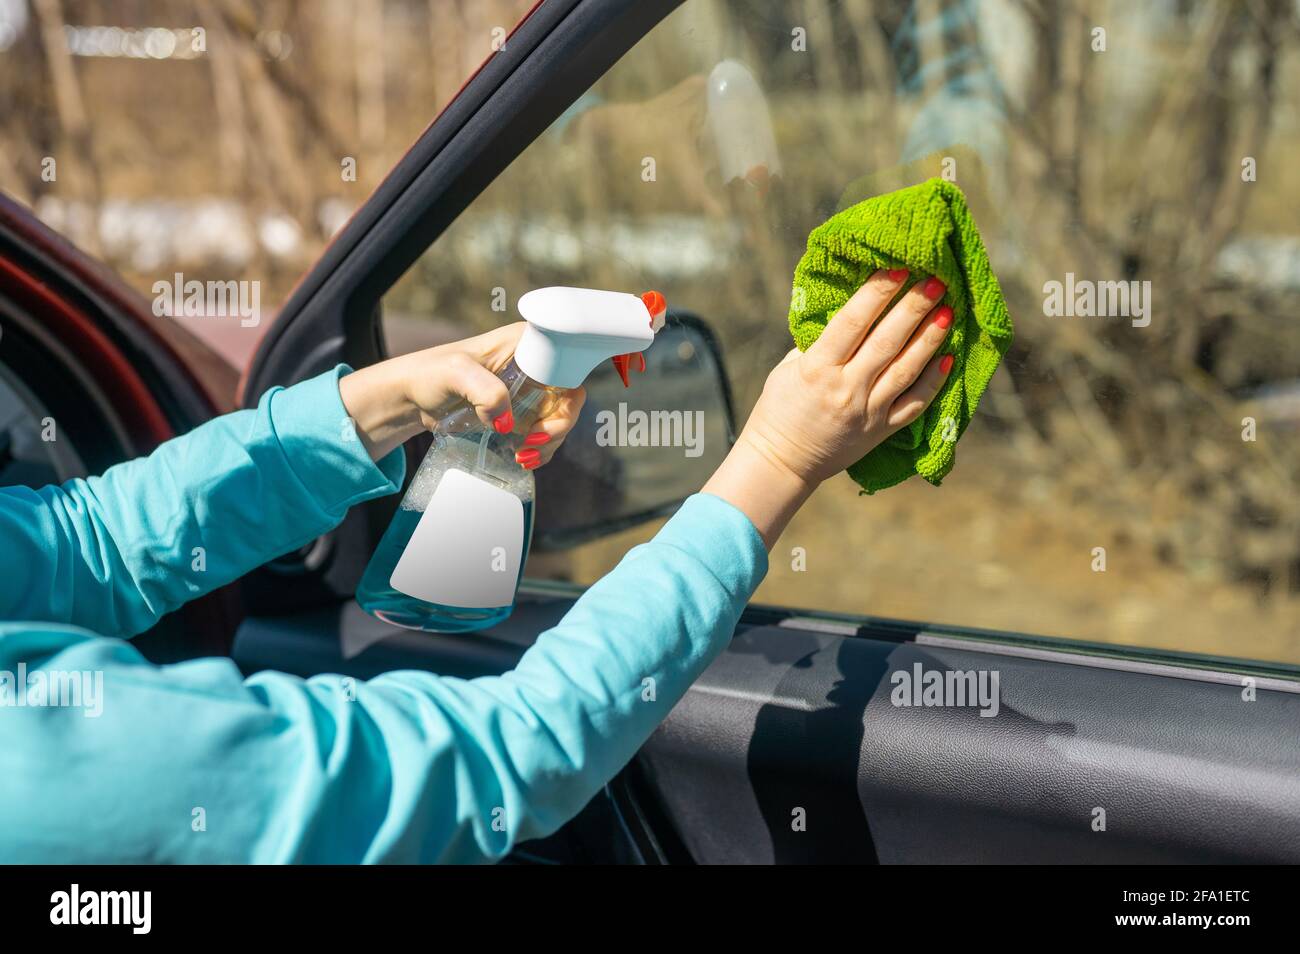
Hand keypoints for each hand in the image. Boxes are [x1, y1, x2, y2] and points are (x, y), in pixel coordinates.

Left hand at [338, 323, 586, 466]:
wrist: (412, 398)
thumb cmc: (430, 374)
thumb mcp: (455, 373)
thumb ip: (485, 392)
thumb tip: (508, 422)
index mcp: (528, 343)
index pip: (570, 364)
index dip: (568, 395)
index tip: (546, 420)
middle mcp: (537, 365)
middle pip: (570, 397)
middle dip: (558, 426)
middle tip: (533, 443)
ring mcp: (531, 391)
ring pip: (560, 419)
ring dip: (550, 443)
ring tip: (524, 456)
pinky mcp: (523, 413)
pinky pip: (545, 433)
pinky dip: (541, 449)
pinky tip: (522, 457)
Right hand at [703, 269, 952, 547]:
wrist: (783, 462)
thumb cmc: (779, 409)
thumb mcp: (789, 368)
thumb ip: (820, 343)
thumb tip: (855, 310)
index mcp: (817, 368)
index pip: (852, 322)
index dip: (877, 293)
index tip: (899, 268)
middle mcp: (846, 388)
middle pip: (887, 341)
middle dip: (913, 307)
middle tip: (936, 281)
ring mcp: (867, 411)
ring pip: (906, 369)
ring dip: (929, 338)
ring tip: (947, 312)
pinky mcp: (881, 431)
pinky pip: (914, 404)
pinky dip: (933, 381)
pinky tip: (948, 358)